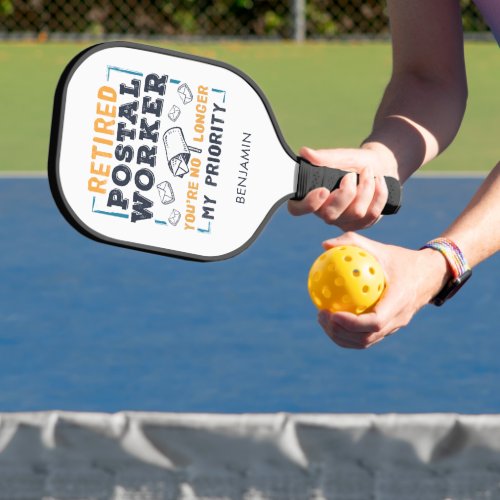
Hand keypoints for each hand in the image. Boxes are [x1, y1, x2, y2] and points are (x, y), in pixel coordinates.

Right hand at [288, 145, 396, 230]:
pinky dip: (379, 194)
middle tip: (351, 175)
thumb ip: (324, 157)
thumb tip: (305, 152)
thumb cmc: (354, 162)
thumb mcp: (341, 156)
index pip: (297, 209)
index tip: (323, 190)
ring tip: (368, 172)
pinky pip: (372, 214)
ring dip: (366, 188)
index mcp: (312, 196)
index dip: (308, 204)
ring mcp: (343, 221)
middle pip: (330, 215)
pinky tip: (379, 181)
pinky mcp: (361, 224)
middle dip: (346, 193)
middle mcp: (324, 212)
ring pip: (355, 213)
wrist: (379, 166)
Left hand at [316, 232, 450, 348]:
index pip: (375, 322)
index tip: (332, 313)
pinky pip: (366, 337)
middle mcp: (398, 319)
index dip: (352, 323)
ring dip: (341, 336)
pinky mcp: (389, 329)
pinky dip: (347, 334)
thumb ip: (353, 243)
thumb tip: (324, 245)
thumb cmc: (401, 260)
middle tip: (321, 315)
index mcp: (399, 301)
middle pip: (366, 338)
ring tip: (322, 319)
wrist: (429, 275)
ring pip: (365, 342)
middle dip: (340, 332)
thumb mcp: (380, 248)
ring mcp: (394, 327)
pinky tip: (331, 318)